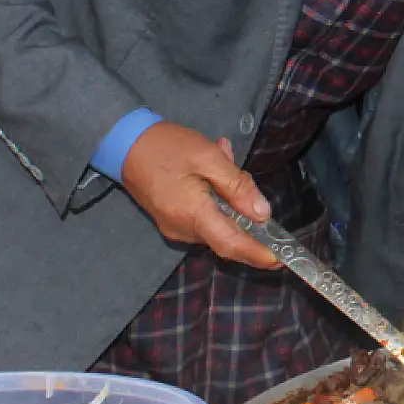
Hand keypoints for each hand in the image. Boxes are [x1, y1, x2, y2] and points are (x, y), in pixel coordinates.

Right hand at [119, 123, 277, 268]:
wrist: (123, 143)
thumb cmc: (166, 147)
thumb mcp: (208, 158)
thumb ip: (237, 187)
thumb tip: (263, 213)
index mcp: (193, 214)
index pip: (232, 244)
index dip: (257, 254)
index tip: (280, 259)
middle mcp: (183, 229)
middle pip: (227, 233)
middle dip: (243, 210)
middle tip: (239, 172)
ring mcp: (174, 227)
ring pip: (216, 222)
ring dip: (228, 198)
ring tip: (221, 158)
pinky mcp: (170, 220)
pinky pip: (203, 216)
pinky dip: (214, 198)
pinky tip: (211, 169)